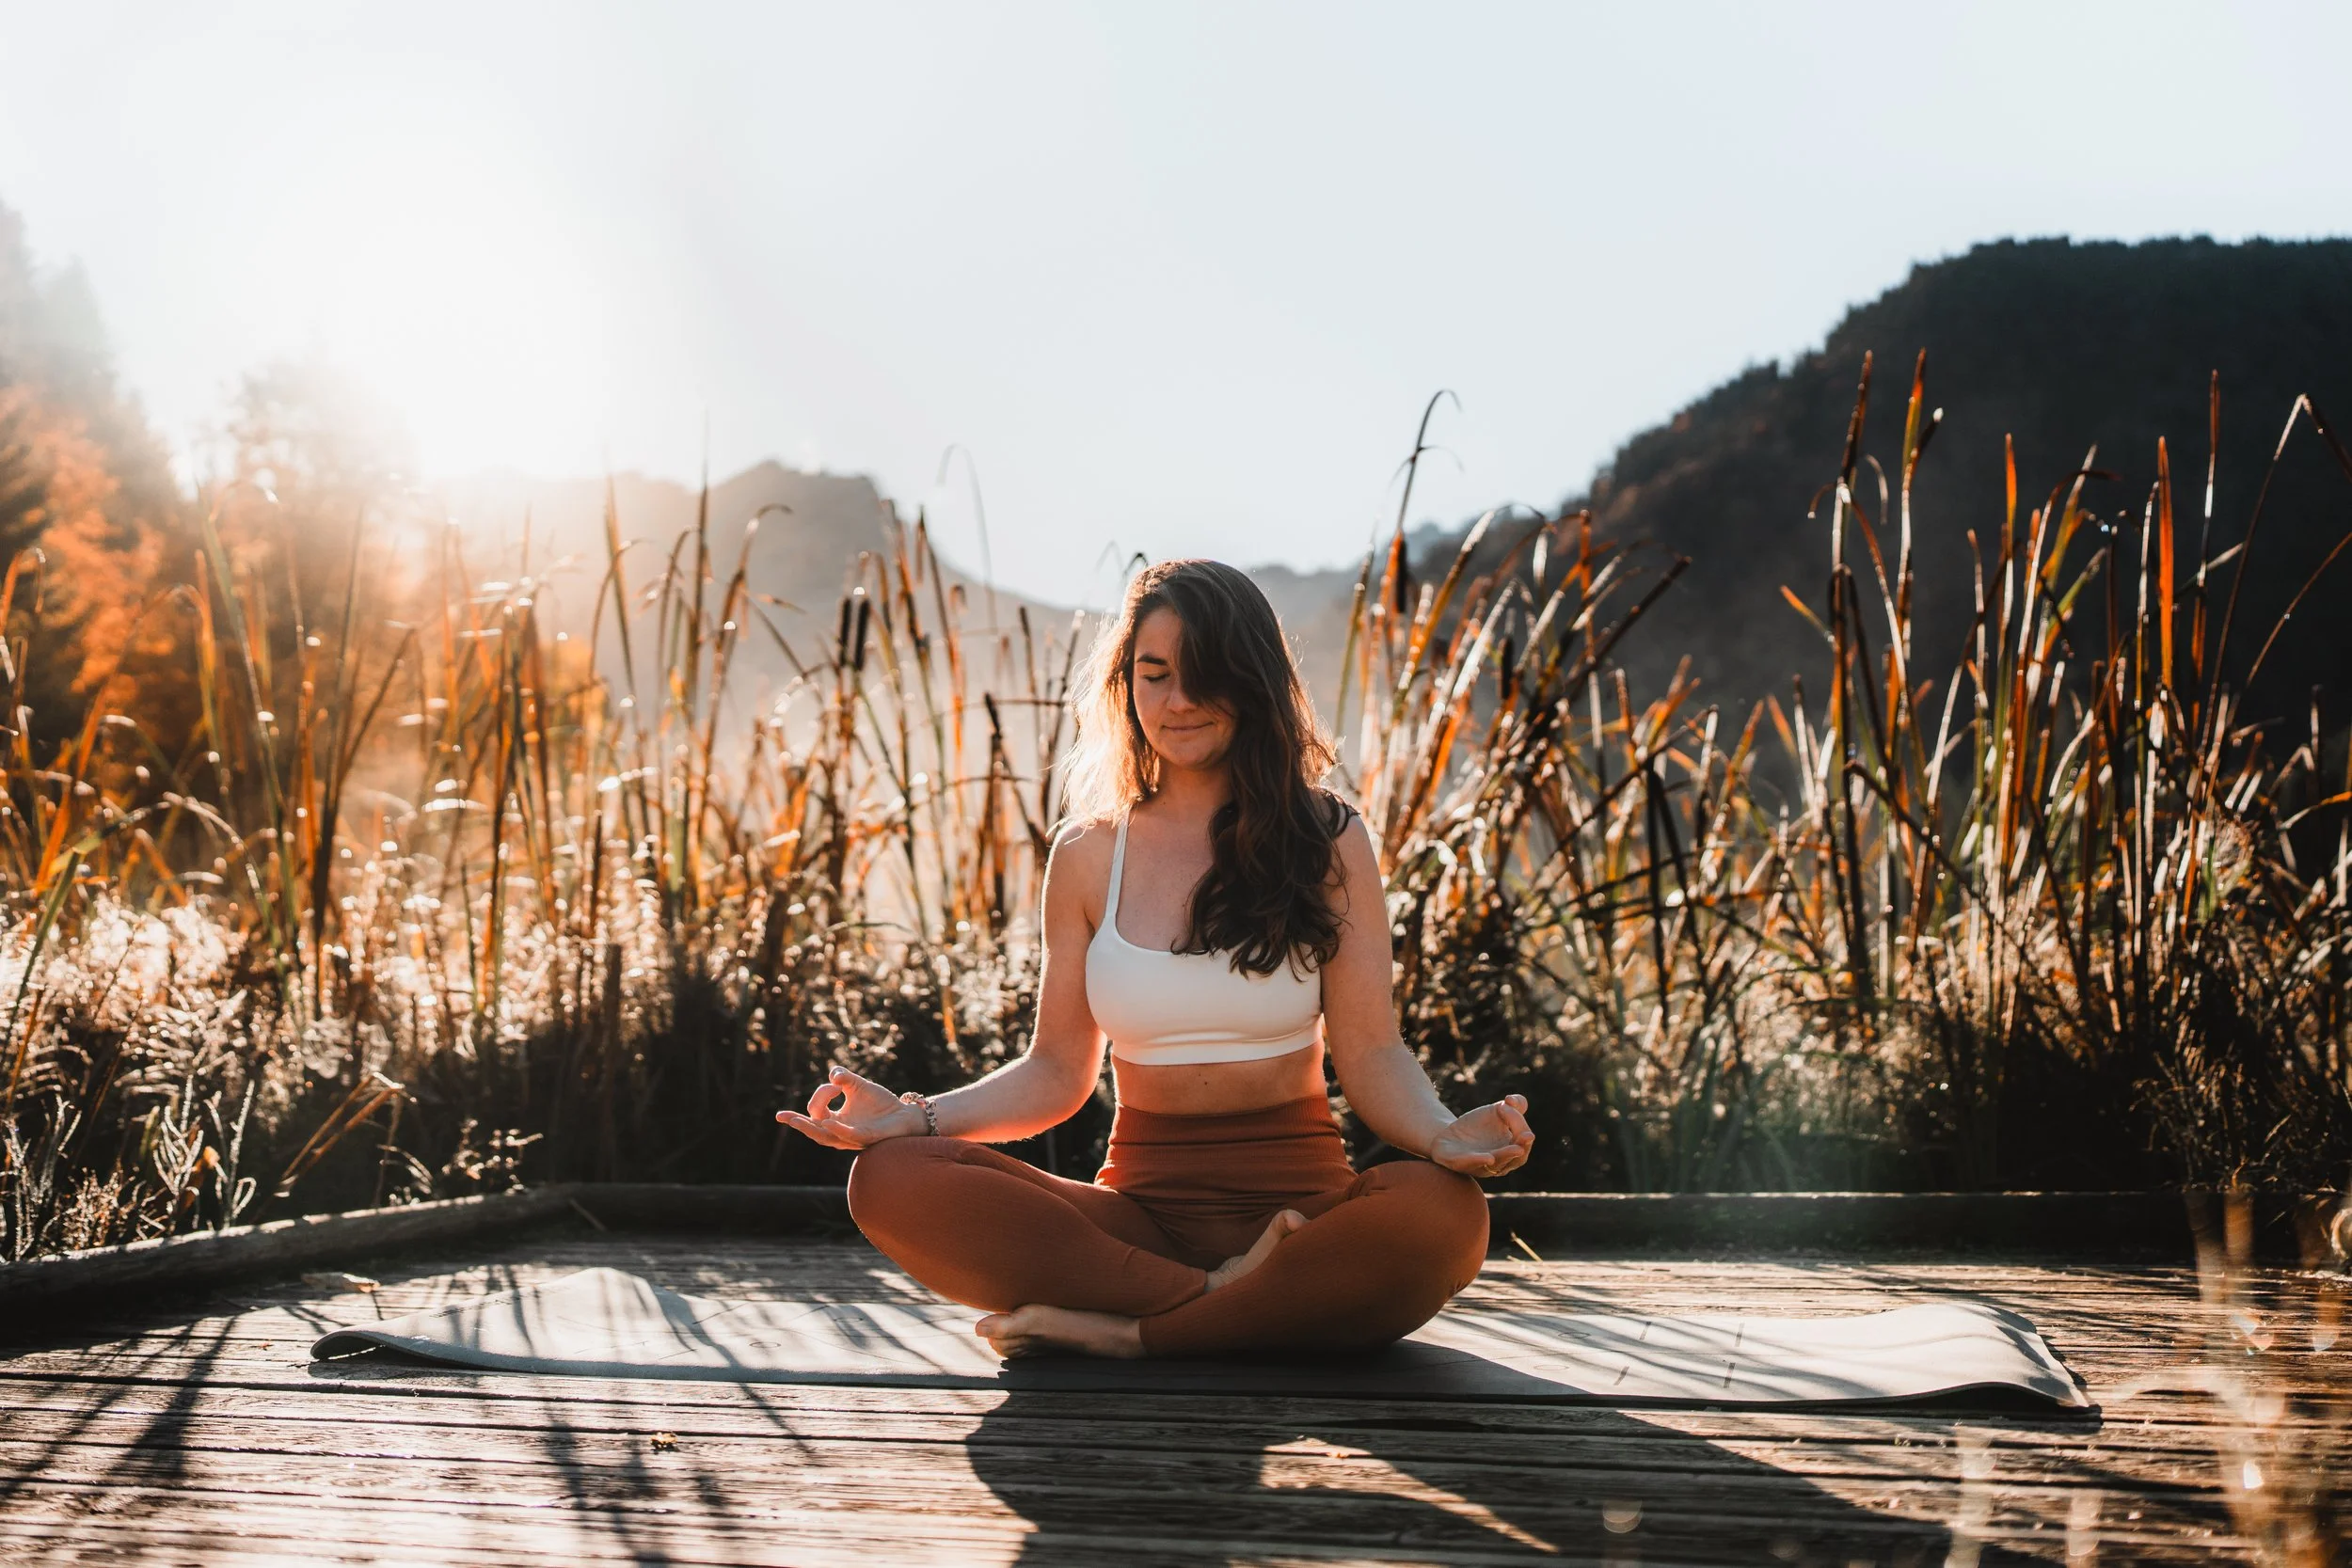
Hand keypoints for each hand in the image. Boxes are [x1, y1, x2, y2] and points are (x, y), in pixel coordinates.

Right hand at [775, 1066, 926, 1149]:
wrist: (905, 1116)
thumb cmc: (881, 1104)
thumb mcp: (859, 1086)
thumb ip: (845, 1078)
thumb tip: (833, 1075)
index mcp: (836, 1120)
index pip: (817, 1110)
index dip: (821, 1094)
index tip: (836, 1083)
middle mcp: (840, 1131)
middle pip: (814, 1130)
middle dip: (797, 1122)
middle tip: (781, 1116)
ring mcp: (852, 1137)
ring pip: (826, 1137)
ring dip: (810, 1128)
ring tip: (795, 1121)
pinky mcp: (866, 1138)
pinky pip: (849, 1135)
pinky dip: (838, 1129)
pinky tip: (828, 1121)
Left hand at [1428, 1094, 1533, 1177]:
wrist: (1450, 1134)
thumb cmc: (1478, 1126)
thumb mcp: (1497, 1111)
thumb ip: (1513, 1105)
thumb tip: (1512, 1100)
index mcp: (1511, 1150)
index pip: (1522, 1140)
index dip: (1519, 1124)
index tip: (1505, 1105)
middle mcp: (1499, 1163)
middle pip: (1517, 1159)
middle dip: (1522, 1147)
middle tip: (1528, 1136)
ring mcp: (1479, 1166)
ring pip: (1496, 1165)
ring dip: (1506, 1156)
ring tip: (1517, 1149)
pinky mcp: (1458, 1164)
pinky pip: (1469, 1165)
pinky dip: (1479, 1161)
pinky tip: (1488, 1157)